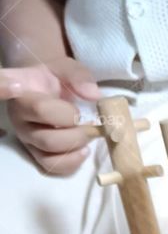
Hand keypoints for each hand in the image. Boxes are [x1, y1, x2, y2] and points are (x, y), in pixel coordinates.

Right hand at [2, 57, 99, 175]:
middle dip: (75, 132)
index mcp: (20, 89)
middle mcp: (18, 115)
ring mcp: (25, 137)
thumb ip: (79, 76)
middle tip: (87, 121)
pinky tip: (83, 149)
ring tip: (87, 134)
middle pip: (45, 134)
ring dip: (76, 146)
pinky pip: (52, 166)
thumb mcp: (66, 68)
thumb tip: (94, 95)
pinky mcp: (35, 153)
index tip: (15, 85)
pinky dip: (73, 161)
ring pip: (48, 152)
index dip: (4, 87)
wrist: (48, 90)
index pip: (5, 86)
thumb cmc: (54, 78)